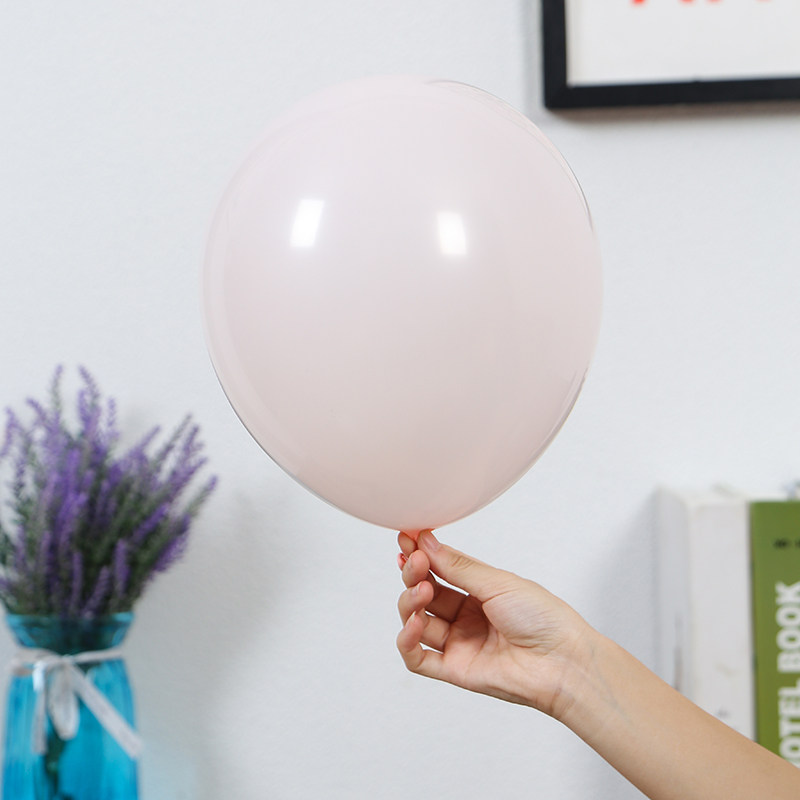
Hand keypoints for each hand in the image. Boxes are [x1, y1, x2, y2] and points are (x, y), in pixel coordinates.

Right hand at [396, 530, 590, 718]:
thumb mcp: (498, 582)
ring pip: (416, 621)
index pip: (439, 571)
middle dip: (414, 575)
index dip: (421, 556)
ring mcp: (459, 643)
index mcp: (479, 592)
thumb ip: (458, 566)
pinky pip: (417, 658)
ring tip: (423, 590)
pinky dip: (407, 640)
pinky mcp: (454, 670)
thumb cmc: (543, 618)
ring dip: (410, 602)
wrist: (564, 661)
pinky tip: (414, 622)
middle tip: (416, 562)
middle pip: (424, 594)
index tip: (408, 539)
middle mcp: (466, 617)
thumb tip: (428, 542)